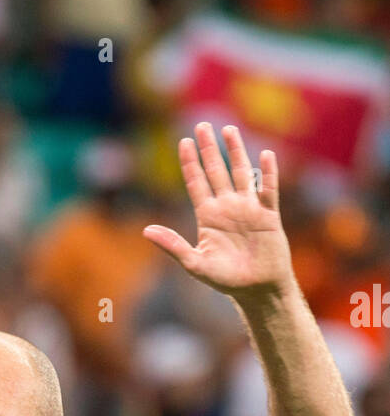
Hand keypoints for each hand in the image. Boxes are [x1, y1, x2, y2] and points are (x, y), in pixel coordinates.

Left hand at [144, 122, 293, 301]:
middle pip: (216, 171)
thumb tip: (145, 231)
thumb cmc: (226, 279)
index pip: (196, 182)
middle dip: (208, 149)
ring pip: (241, 173)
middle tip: (201, 125)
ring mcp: (248, 208)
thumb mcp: (194, 264)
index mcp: (208, 216)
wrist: (257, 290)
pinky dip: (267, 173)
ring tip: (228, 130)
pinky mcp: (268, 215)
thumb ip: (172, 245)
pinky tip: (266, 155)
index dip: (190, 163)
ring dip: (235, 152)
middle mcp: (227, 207)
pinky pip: (268, 190)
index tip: (183, 141)